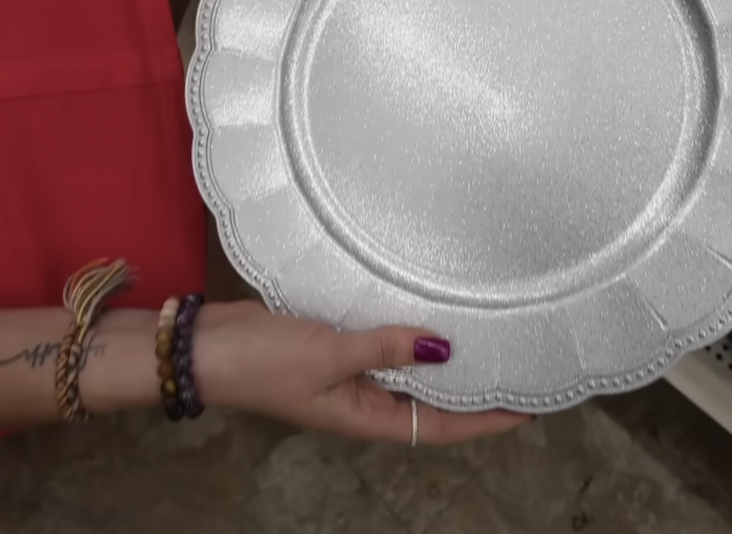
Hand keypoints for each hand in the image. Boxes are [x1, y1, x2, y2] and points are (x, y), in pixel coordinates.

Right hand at [192, 301, 527, 443]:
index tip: (529, 406)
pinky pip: (380, 341)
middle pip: (428, 400)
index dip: (484, 419)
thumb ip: (387, 348)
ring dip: (439, 356)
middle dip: (471, 387)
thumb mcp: (330, 356)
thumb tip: (444, 349)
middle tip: (516, 359)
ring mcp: (346, 372)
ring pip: (406, 368)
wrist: (202, 346)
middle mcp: (362, 399)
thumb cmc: (263, 361)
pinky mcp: (331, 343)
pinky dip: (405, 330)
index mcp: (364, 416)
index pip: (439, 426)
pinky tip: (424, 305)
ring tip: (484, 331)